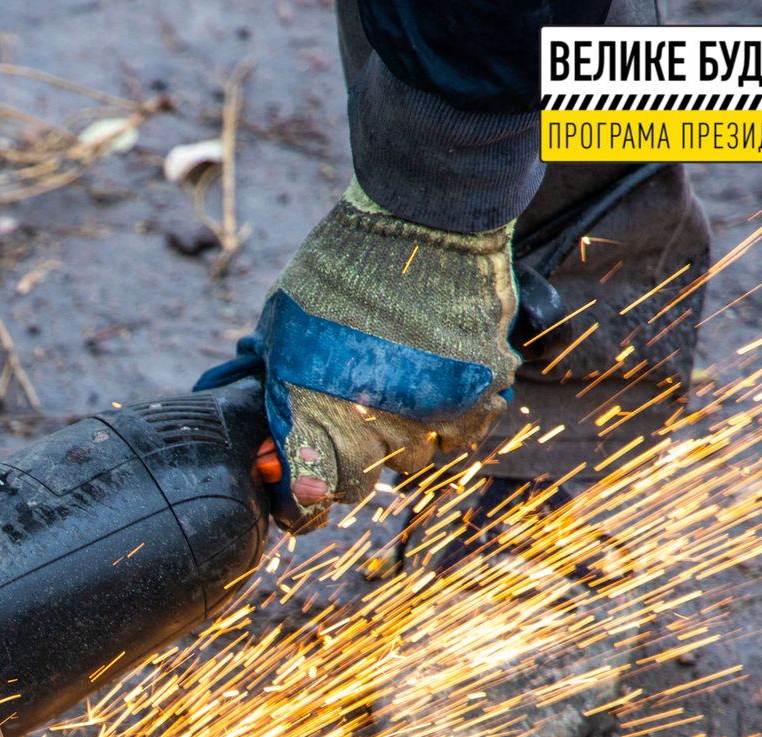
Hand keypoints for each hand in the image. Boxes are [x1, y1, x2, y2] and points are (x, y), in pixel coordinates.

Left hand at [215, 182, 519, 531]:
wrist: (421, 214)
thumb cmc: (341, 265)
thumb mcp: (285, 325)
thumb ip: (283, 385)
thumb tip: (278, 433)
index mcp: (319, 405)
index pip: (312, 486)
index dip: (304, 499)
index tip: (304, 487)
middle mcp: (378, 420)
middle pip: (364, 480)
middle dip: (352, 458)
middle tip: (352, 418)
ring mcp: (435, 407)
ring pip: (417, 458)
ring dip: (403, 435)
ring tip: (395, 387)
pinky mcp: (482, 387)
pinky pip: (465, 431)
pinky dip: (450, 416)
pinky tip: (433, 381)